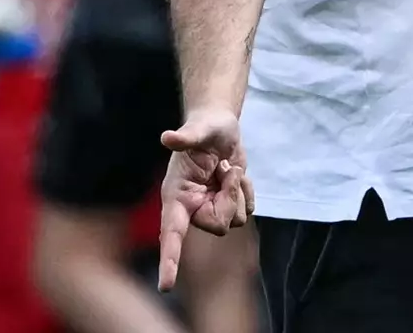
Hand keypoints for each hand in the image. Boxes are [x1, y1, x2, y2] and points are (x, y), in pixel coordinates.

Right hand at [157, 108, 252, 291]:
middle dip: (227, 197)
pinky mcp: (228, 206)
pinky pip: (247, 210)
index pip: (171, 234)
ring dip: (237, 190)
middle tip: (224, 169)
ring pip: (235, 219)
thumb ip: (186, 137)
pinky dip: (247, 190)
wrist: (221, 128)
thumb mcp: (199, 129)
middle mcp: (191, 209)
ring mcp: (210, 209)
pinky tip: (236, 175)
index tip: (166, 285)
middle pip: (218, 225)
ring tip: (226, 169)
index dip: (169, 260)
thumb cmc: (205, 127)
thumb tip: (167, 137)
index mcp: (176, 197)